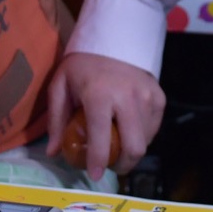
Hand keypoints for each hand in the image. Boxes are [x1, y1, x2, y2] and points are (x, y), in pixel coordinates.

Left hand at [45, 52, 164, 181]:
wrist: (114, 36)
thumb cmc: (83, 64)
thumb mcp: (60, 85)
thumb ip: (56, 120)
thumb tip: (53, 152)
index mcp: (100, 95)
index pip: (102, 138)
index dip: (99, 161)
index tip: (94, 175)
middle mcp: (128, 98)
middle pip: (134, 147)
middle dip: (123, 165)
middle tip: (111, 165)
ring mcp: (148, 97)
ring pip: (146, 141)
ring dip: (132, 151)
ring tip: (118, 147)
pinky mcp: (159, 97)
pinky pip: (153, 128)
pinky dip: (142, 136)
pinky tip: (129, 130)